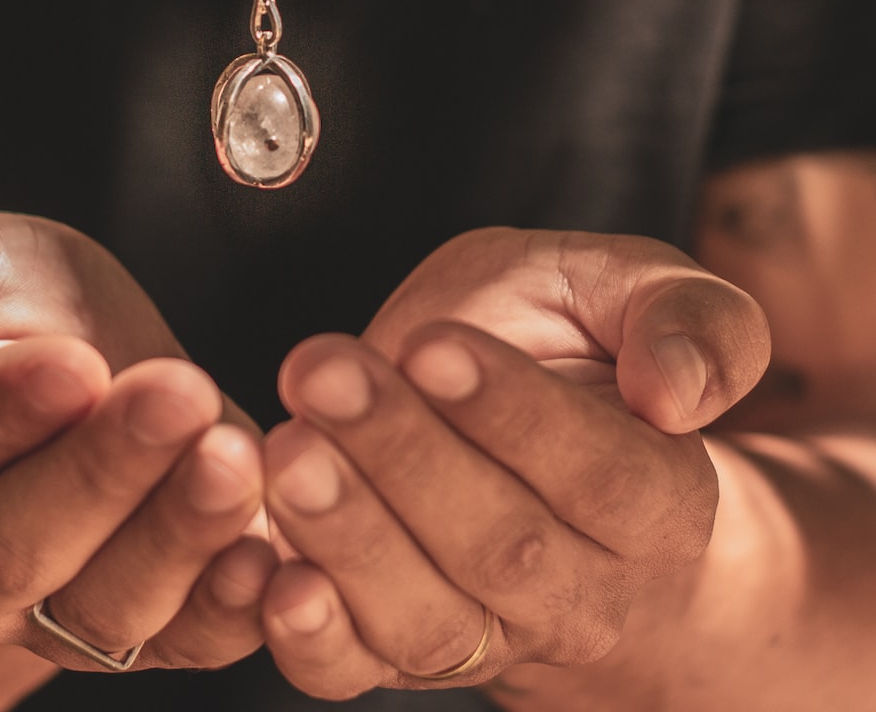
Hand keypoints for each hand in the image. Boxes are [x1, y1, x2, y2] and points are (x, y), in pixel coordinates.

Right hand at [0, 211, 275, 670]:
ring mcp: (50, 609)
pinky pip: (186, 641)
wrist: (76, 364)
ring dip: (176, 534)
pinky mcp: (147, 624)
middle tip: (175, 395)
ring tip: (234, 459)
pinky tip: (268, 551)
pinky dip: (230, 607)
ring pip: (104, 605)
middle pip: (11, 549)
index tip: (71, 364)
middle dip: (102, 471)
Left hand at [259, 228, 770, 698]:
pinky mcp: (402, 647)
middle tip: (324, 373)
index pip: (601, 472)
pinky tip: (269, 575)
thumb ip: (693, 320)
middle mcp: (586, 589)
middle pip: (501, 544)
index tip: (433, 347)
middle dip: (402, 455)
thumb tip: (674, 392)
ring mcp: (492, 631)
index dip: (513, 413)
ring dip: (347, 535)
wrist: (536, 443)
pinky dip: (312, 635)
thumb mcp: (645, 292)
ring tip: (289, 452)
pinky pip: (359, 669)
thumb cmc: (584, 350)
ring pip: (427, 616)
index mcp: (662, 499)